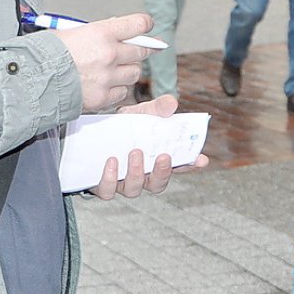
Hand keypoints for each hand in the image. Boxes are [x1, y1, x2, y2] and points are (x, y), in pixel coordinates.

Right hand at [54, 13, 154, 111]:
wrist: (31, 81)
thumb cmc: (45, 54)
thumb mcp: (71, 31)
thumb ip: (97, 31)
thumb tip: (115, 29)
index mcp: (102, 33)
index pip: (138, 24)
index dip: (145, 25)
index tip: (147, 27)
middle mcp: (109, 54)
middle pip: (142, 51)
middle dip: (141, 49)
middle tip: (135, 50)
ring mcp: (107, 78)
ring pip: (135, 73)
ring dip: (128, 71)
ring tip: (113, 70)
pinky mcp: (102, 98)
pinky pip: (122, 93)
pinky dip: (117, 90)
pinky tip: (104, 85)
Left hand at [90, 94, 210, 198]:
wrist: (91, 131)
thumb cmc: (122, 125)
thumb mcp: (141, 113)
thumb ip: (157, 108)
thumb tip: (172, 103)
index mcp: (155, 160)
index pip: (179, 166)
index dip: (191, 164)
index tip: (201, 159)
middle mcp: (141, 175)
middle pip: (157, 184)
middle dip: (162, 173)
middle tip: (163, 157)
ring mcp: (121, 182)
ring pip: (133, 190)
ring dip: (136, 173)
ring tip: (135, 152)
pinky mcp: (101, 185)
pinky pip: (107, 190)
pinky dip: (110, 178)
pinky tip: (112, 161)